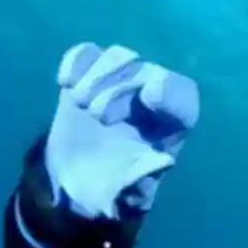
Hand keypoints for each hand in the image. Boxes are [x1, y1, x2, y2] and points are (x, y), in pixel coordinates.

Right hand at [44, 43, 199, 219]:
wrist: (80, 176)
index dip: (170, 91)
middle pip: (145, 71)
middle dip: (120, 89)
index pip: (182, 95)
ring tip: (80, 103)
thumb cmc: (114, 184)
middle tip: (97, 117)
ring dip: (98, 75)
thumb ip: (143, 182)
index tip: (149, 97)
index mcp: (172, 123)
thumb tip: (163, 162)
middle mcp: (153, 93)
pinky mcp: (91, 73)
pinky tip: (65, 82)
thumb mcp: (128, 194)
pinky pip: (88, 53)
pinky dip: (76, 61)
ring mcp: (123, 79)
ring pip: (119, 56)